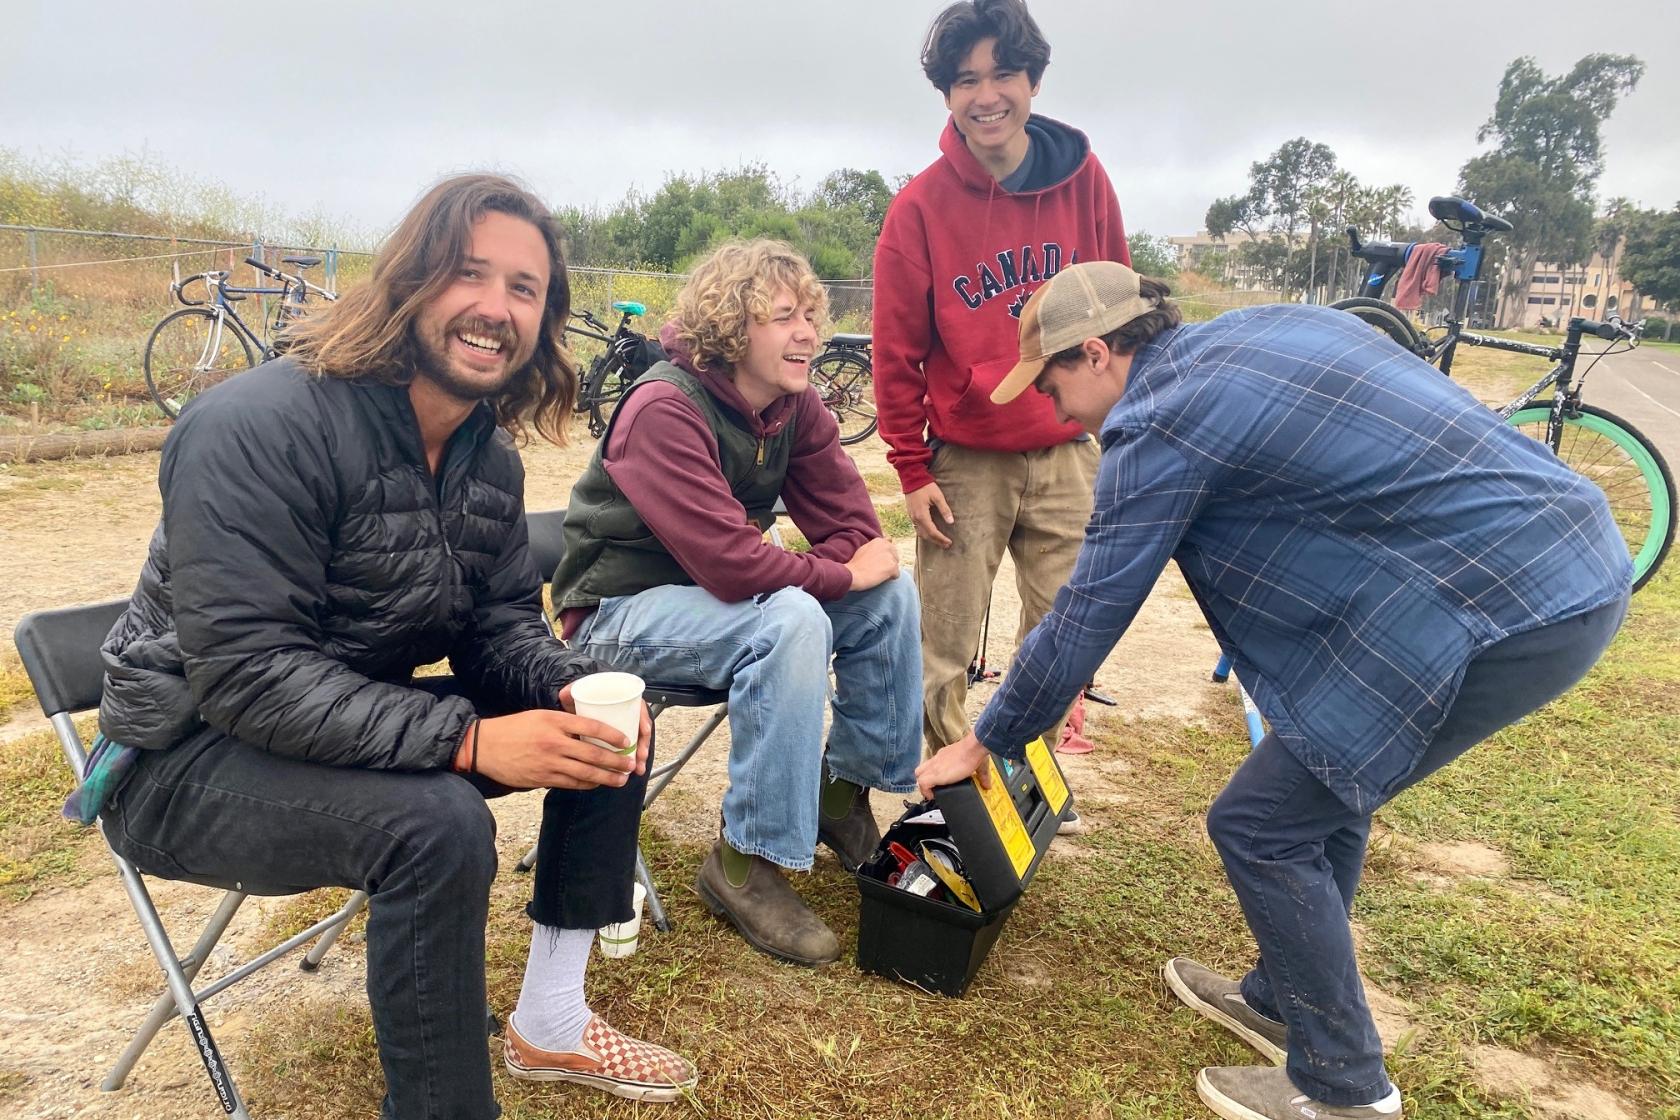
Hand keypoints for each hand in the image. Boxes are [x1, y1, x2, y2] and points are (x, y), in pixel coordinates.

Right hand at [465, 706, 641, 791]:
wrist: (485, 746)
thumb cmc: (513, 729)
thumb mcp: (540, 716)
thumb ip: (564, 723)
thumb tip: (589, 730)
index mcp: (555, 722)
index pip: (592, 727)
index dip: (613, 736)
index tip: (626, 741)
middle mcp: (554, 743)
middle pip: (594, 755)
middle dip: (617, 762)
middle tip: (631, 764)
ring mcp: (549, 763)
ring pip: (586, 773)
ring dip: (607, 778)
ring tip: (621, 779)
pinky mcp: (543, 778)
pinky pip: (572, 784)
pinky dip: (588, 785)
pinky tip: (597, 784)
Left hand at [558, 683, 652, 776]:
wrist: (583, 701)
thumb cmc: (584, 697)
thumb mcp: (579, 692)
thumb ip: (571, 692)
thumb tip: (566, 695)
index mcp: (622, 698)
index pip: (639, 708)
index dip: (644, 720)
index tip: (644, 731)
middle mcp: (628, 712)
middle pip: (641, 728)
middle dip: (643, 744)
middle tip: (641, 756)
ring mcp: (626, 726)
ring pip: (638, 741)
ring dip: (640, 756)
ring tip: (637, 768)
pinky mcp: (621, 739)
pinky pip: (632, 750)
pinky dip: (634, 760)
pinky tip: (635, 771)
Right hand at [846, 536, 900, 590]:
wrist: (852, 574)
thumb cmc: (856, 564)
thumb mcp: (865, 548)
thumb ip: (877, 546)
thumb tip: (889, 540)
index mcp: (880, 541)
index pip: (891, 549)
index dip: (884, 557)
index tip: (876, 562)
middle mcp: (887, 546)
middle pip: (895, 557)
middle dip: (888, 564)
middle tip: (876, 569)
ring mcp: (890, 556)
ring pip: (895, 566)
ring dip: (888, 571)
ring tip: (876, 573)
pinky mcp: (892, 567)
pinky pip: (896, 575)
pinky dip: (890, 578)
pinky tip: (879, 577)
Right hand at [905, 482, 954, 548]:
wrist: (912, 479)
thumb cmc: (926, 486)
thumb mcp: (938, 496)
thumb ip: (944, 509)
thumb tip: (951, 522)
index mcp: (922, 515)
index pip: (932, 532)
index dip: (941, 539)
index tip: (949, 542)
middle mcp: (915, 518)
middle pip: (926, 535)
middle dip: (937, 541)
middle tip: (947, 545)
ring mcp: (911, 517)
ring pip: (920, 533)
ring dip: (930, 539)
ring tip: (940, 541)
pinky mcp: (910, 514)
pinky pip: (917, 528)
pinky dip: (924, 533)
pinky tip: (930, 532)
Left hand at [915, 733, 992, 799]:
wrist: (974, 747)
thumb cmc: (975, 752)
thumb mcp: (978, 766)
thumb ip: (982, 776)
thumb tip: (987, 785)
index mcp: (945, 756)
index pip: (933, 765)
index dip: (933, 775)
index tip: (938, 783)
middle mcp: (938, 760)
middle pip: (921, 770)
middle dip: (924, 781)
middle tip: (932, 790)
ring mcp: (935, 766)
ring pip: (919, 776)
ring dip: (923, 787)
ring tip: (932, 794)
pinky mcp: (936, 774)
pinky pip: (922, 784)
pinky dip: (925, 791)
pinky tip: (933, 796)